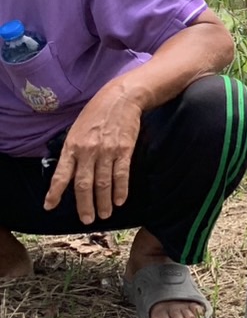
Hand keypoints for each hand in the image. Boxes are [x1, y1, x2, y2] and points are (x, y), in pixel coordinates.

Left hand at [43, 84, 143, 222]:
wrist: (121, 97)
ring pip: (103, 183)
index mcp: (72, 146)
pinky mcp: (124, 150)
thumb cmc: (97, 113)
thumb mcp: (77, 129)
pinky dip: (121, 189)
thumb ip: (73, 150)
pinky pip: (121, 174)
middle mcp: (88, 151)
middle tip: (87, 220)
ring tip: (104, 214)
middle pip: (84, 185)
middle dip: (85, 205)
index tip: (50, 207)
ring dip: (104, 202)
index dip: (55, 193)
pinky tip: (120, 200)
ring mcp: (107, 151)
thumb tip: (69, 171)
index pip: (61, 175)